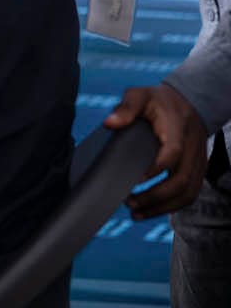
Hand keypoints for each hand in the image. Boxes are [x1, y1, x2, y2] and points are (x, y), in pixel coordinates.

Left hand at [105, 83, 208, 218]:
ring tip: (137, 212)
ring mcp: (197, 162)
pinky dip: (172, 207)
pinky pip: (190, 194)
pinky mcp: (197, 171)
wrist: (188, 103)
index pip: (173, 152)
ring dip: (163, 207)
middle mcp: (192, 148)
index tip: (135, 179)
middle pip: (181, 180)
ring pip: (188, 193)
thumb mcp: (140, 95)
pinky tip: (151, 210)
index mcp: (178, 129)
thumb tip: (110, 123)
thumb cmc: (159, 102)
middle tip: (129, 202)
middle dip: (155, 196)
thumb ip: (126, 107)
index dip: (156, 168)